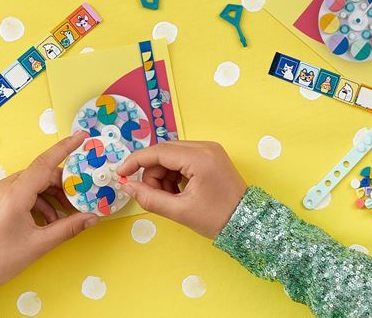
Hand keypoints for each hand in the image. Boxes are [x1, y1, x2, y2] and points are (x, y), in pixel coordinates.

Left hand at [0, 132, 97, 309]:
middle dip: (63, 186)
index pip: (44, 163)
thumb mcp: (39, 245)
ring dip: (51, 196)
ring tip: (64, 218)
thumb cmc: (2, 261)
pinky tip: (47, 221)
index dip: (65, 147)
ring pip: (33, 183)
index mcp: (14, 194)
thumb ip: (68, 228)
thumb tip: (94, 218)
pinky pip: (22, 191)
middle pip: (41, 174)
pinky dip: (38, 201)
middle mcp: (5, 186)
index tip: (82, 136)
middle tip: (80, 201)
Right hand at [117, 141, 246, 238]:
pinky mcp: (210, 155)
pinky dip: (174, 174)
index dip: (136, 161)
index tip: (120, 173)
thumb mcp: (181, 212)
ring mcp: (209, 149)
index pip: (158, 152)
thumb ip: (150, 198)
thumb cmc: (218, 219)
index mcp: (199, 158)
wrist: (250, 225)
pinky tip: (178, 191)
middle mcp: (204, 146)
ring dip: (163, 175)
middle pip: (163, 152)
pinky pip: (182, 158)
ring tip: (170, 198)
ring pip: (171, 155)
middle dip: (152, 173)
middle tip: (154, 196)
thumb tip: (127, 186)